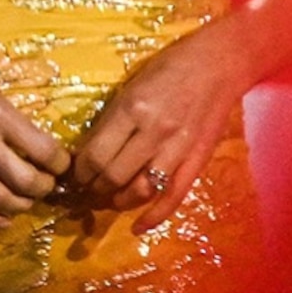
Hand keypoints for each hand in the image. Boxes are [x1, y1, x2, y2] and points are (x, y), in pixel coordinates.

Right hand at [0, 37, 72, 228]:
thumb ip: (10, 121)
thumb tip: (38, 150)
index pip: (45, 151)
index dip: (61, 164)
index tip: (61, 165)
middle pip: (26, 182)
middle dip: (45, 188)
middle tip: (46, 184)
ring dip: (21, 205)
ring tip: (24, 198)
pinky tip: (2, 220)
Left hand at [70, 18, 254, 230]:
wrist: (219, 65)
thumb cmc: (169, 68)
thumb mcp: (130, 86)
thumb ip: (111, 120)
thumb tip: (86, 153)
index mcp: (132, 109)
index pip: (95, 154)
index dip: (78, 172)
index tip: (72, 175)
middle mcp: (154, 132)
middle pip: (113, 176)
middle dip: (93, 189)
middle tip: (84, 191)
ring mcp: (178, 149)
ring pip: (140, 191)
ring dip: (117, 202)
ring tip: (106, 200)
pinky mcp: (197, 161)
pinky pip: (174, 197)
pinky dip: (154, 217)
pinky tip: (137, 228)